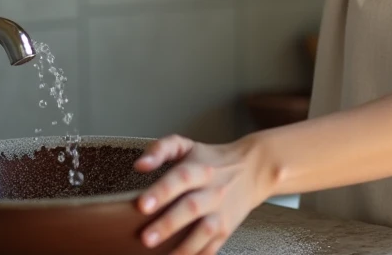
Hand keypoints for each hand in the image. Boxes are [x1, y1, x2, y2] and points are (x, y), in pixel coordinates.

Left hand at [133, 134, 271, 253]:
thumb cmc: (212, 160)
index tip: (141, 205)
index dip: (161, 191)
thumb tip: (139, 166)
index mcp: (200, 169)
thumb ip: (160, 150)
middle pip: (191, 207)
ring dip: (183, 246)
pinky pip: (212, 247)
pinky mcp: (226, 230)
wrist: (252, 169)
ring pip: (204, 231)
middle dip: (168, 224)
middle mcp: (212, 191)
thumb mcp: (187, 147)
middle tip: (145, 237)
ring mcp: (221, 212)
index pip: (181, 178)